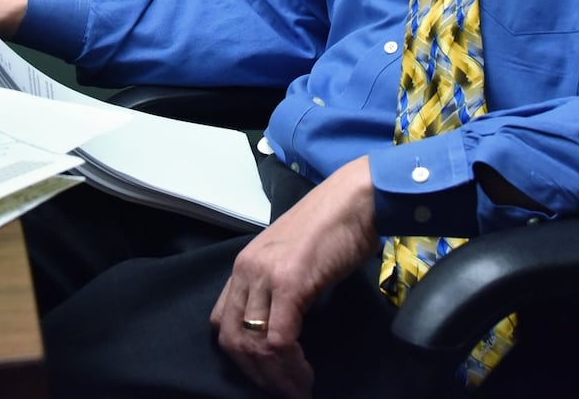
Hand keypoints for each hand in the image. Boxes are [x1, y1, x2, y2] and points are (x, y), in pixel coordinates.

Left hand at [210, 156, 378, 397]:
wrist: (356, 198)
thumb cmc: (334, 226)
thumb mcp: (294, 259)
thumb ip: (280, 287)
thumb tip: (286, 326)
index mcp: (245, 265)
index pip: (222, 321)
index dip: (241, 357)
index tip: (266, 375)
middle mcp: (246, 270)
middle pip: (231, 339)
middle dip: (255, 375)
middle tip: (281, 392)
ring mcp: (266, 275)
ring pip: (253, 344)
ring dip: (275, 378)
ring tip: (296, 392)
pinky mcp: (290, 283)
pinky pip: (280, 340)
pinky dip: (291, 367)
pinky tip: (305, 377)